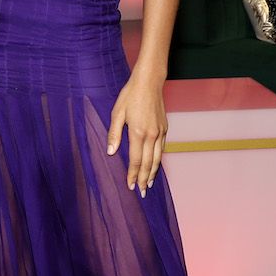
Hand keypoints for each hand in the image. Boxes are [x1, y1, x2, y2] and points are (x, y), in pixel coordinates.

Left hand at [106, 72, 166, 195]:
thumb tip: (110, 152)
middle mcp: (152, 135)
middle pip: (148, 163)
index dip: (132, 175)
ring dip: (153, 173)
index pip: (135, 160)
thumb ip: (114, 134)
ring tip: (149, 184)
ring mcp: (160, 132)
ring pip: (157, 158)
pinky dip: (158, 160)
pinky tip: (155, 166)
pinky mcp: (165, 128)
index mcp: (138, 132)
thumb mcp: (117, 113)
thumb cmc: (130, 96)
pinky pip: (162, 149)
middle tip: (141, 192)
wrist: (149, 82)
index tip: (130, 186)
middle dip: (144, 179)